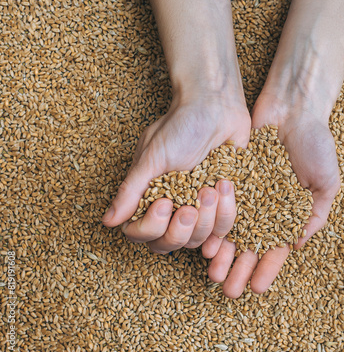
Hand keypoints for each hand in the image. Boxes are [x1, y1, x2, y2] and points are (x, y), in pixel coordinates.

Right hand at [102, 95, 250, 254]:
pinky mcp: (224, 204)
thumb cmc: (181, 126)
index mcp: (151, 198)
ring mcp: (199, 208)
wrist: (216, 107)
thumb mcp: (152, 157)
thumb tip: (108, 221)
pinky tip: (224, 187)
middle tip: (190, 208)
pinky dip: (226, 211)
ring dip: (207, 217)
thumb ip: (132, 190)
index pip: (143, 235)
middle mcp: (174, 208)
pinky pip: (225, 226)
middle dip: (181, 229)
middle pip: (171, 244)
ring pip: (200, 239)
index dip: (152, 228)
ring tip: (211, 188)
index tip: (165, 203)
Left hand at [206, 95, 340, 298]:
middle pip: (250, 246)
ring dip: (223, 254)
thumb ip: (315, 214)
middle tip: (228, 290)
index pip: (276, 248)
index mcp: (287, 214)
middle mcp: (263, 208)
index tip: (256, 289)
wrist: (292, 109)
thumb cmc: (315, 144)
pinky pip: (219, 205)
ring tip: (213, 272)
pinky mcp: (230, 179)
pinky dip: (213, 224)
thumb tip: (297, 244)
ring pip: (231, 231)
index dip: (267, 270)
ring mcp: (245, 195)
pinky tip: (206, 241)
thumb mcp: (326, 182)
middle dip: (239, 269)